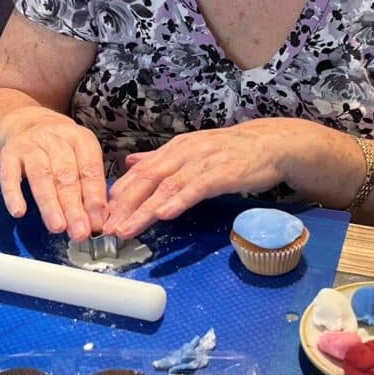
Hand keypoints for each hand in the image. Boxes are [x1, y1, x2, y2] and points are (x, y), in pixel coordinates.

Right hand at [0, 107, 108, 240]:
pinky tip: (19, 212)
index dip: (94, 198)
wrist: (25, 123)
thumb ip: (89, 185)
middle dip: (74, 206)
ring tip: (57, 226)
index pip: (90, 170)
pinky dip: (13, 194)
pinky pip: (9, 175)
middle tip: (79, 232)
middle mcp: (55, 139)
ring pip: (41, 176)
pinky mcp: (8, 154)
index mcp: (79, 139)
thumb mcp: (79, 157)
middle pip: (66, 175)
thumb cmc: (59, 149)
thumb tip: (97, 220)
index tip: (97, 222)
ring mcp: (30, 146)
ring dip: (50, 204)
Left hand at [101, 121, 294, 240]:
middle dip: (124, 206)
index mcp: (174, 149)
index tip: (103, 214)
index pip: (139, 172)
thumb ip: (160, 158)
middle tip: (107, 229)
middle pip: (146, 180)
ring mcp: (203, 162)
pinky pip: (196, 188)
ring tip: (126, 229)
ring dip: (143, 210)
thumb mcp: (192, 150)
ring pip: (166, 187)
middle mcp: (184, 153)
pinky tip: (163, 214)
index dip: (119, 194)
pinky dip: (178, 201)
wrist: (270, 144)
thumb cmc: (231, 152)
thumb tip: (130, 162)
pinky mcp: (222, 173)